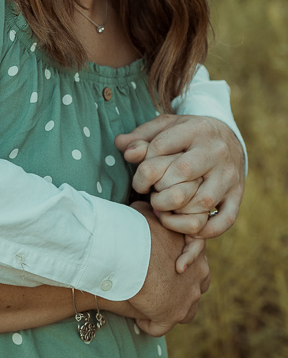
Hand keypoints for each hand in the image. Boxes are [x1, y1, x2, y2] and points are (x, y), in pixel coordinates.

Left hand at [116, 114, 243, 237]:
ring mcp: (229, 174)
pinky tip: (188, 229)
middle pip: (182, 173)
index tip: (140, 178)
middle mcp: (215, 152)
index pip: (160, 147)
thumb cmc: (186, 134)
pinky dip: (206, 230)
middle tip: (151, 195)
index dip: (143, 166)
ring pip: (203, 201)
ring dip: (178, 212)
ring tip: (164, 211)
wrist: (228, 136)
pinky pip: (226, 219)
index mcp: (195, 130)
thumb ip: (140, 136)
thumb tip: (121, 146)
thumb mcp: (164, 127)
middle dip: (159, 189)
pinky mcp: (237, 194)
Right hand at [127, 201, 210, 333]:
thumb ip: (152, 213)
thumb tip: (146, 203)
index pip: (197, 265)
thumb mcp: (146, 214)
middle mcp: (198, 278)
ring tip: (146, 305)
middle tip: (154, 286)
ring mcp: (187, 299)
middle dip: (176, 290)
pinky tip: (134, 317)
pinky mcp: (170, 315)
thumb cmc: (133, 229)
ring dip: (166, 310)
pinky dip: (147, 324)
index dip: (178, 266)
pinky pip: (159, 327)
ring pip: (183, 312)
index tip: (159, 265)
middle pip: (193, 290)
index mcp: (196, 255)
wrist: (126, 251)